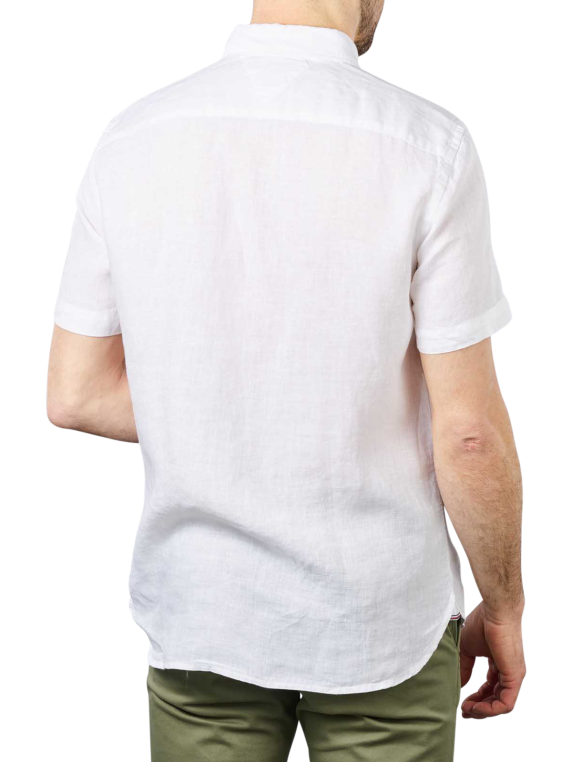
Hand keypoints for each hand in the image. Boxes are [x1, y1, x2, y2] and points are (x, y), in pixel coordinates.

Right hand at [459, 600, 525, 719]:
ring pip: (502, 705)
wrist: (494, 611)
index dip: (476, 698)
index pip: (490, 688)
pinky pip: (506, 703)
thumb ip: (464, 668)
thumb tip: (458, 685)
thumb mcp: (468, 649)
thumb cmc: (482, 623)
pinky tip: (475, 707)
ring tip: (467, 709)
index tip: (462, 703)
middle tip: (463, 711)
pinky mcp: (515, 677)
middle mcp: (510, 672)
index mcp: (500, 664)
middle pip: (496, 699)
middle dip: (479, 708)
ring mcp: (514, 676)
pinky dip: (490, 709)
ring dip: (483, 711)